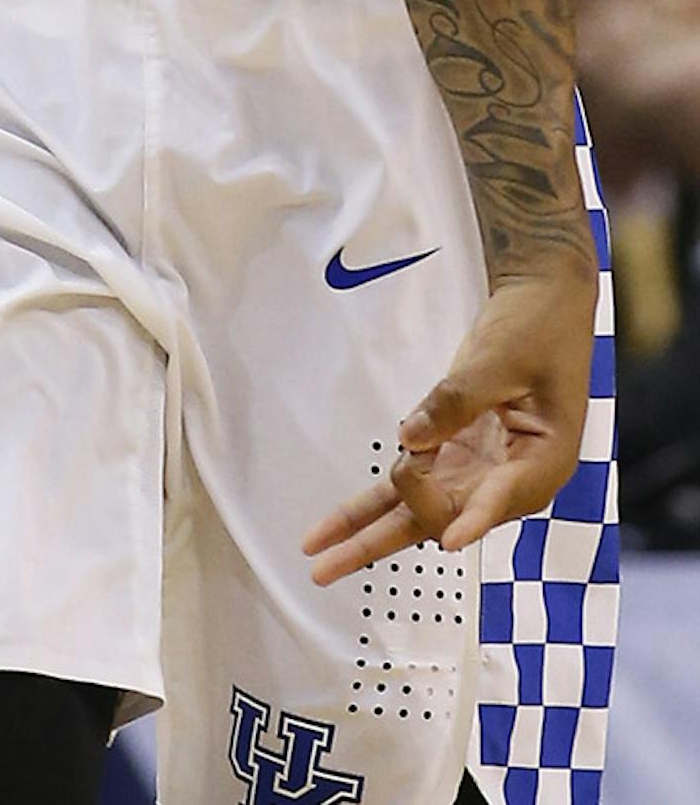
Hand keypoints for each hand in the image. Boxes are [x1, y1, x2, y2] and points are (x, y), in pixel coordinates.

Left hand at [302, 268, 595, 583]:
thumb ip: (457, 399)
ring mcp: (475, 471)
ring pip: (415, 512)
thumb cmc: (537, 329)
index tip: (451, 538)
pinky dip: (370, 505)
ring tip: (319, 559)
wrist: (539, 303)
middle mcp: (507, 480)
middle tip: (336, 553)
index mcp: (543, 460)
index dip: (475, 518)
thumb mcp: (501, 358)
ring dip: (366, 535)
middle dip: (386, 538)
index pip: (504, 495)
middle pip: (443, 517)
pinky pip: (407, 484)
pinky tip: (335, 528)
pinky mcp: (452, 455)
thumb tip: (410, 438)